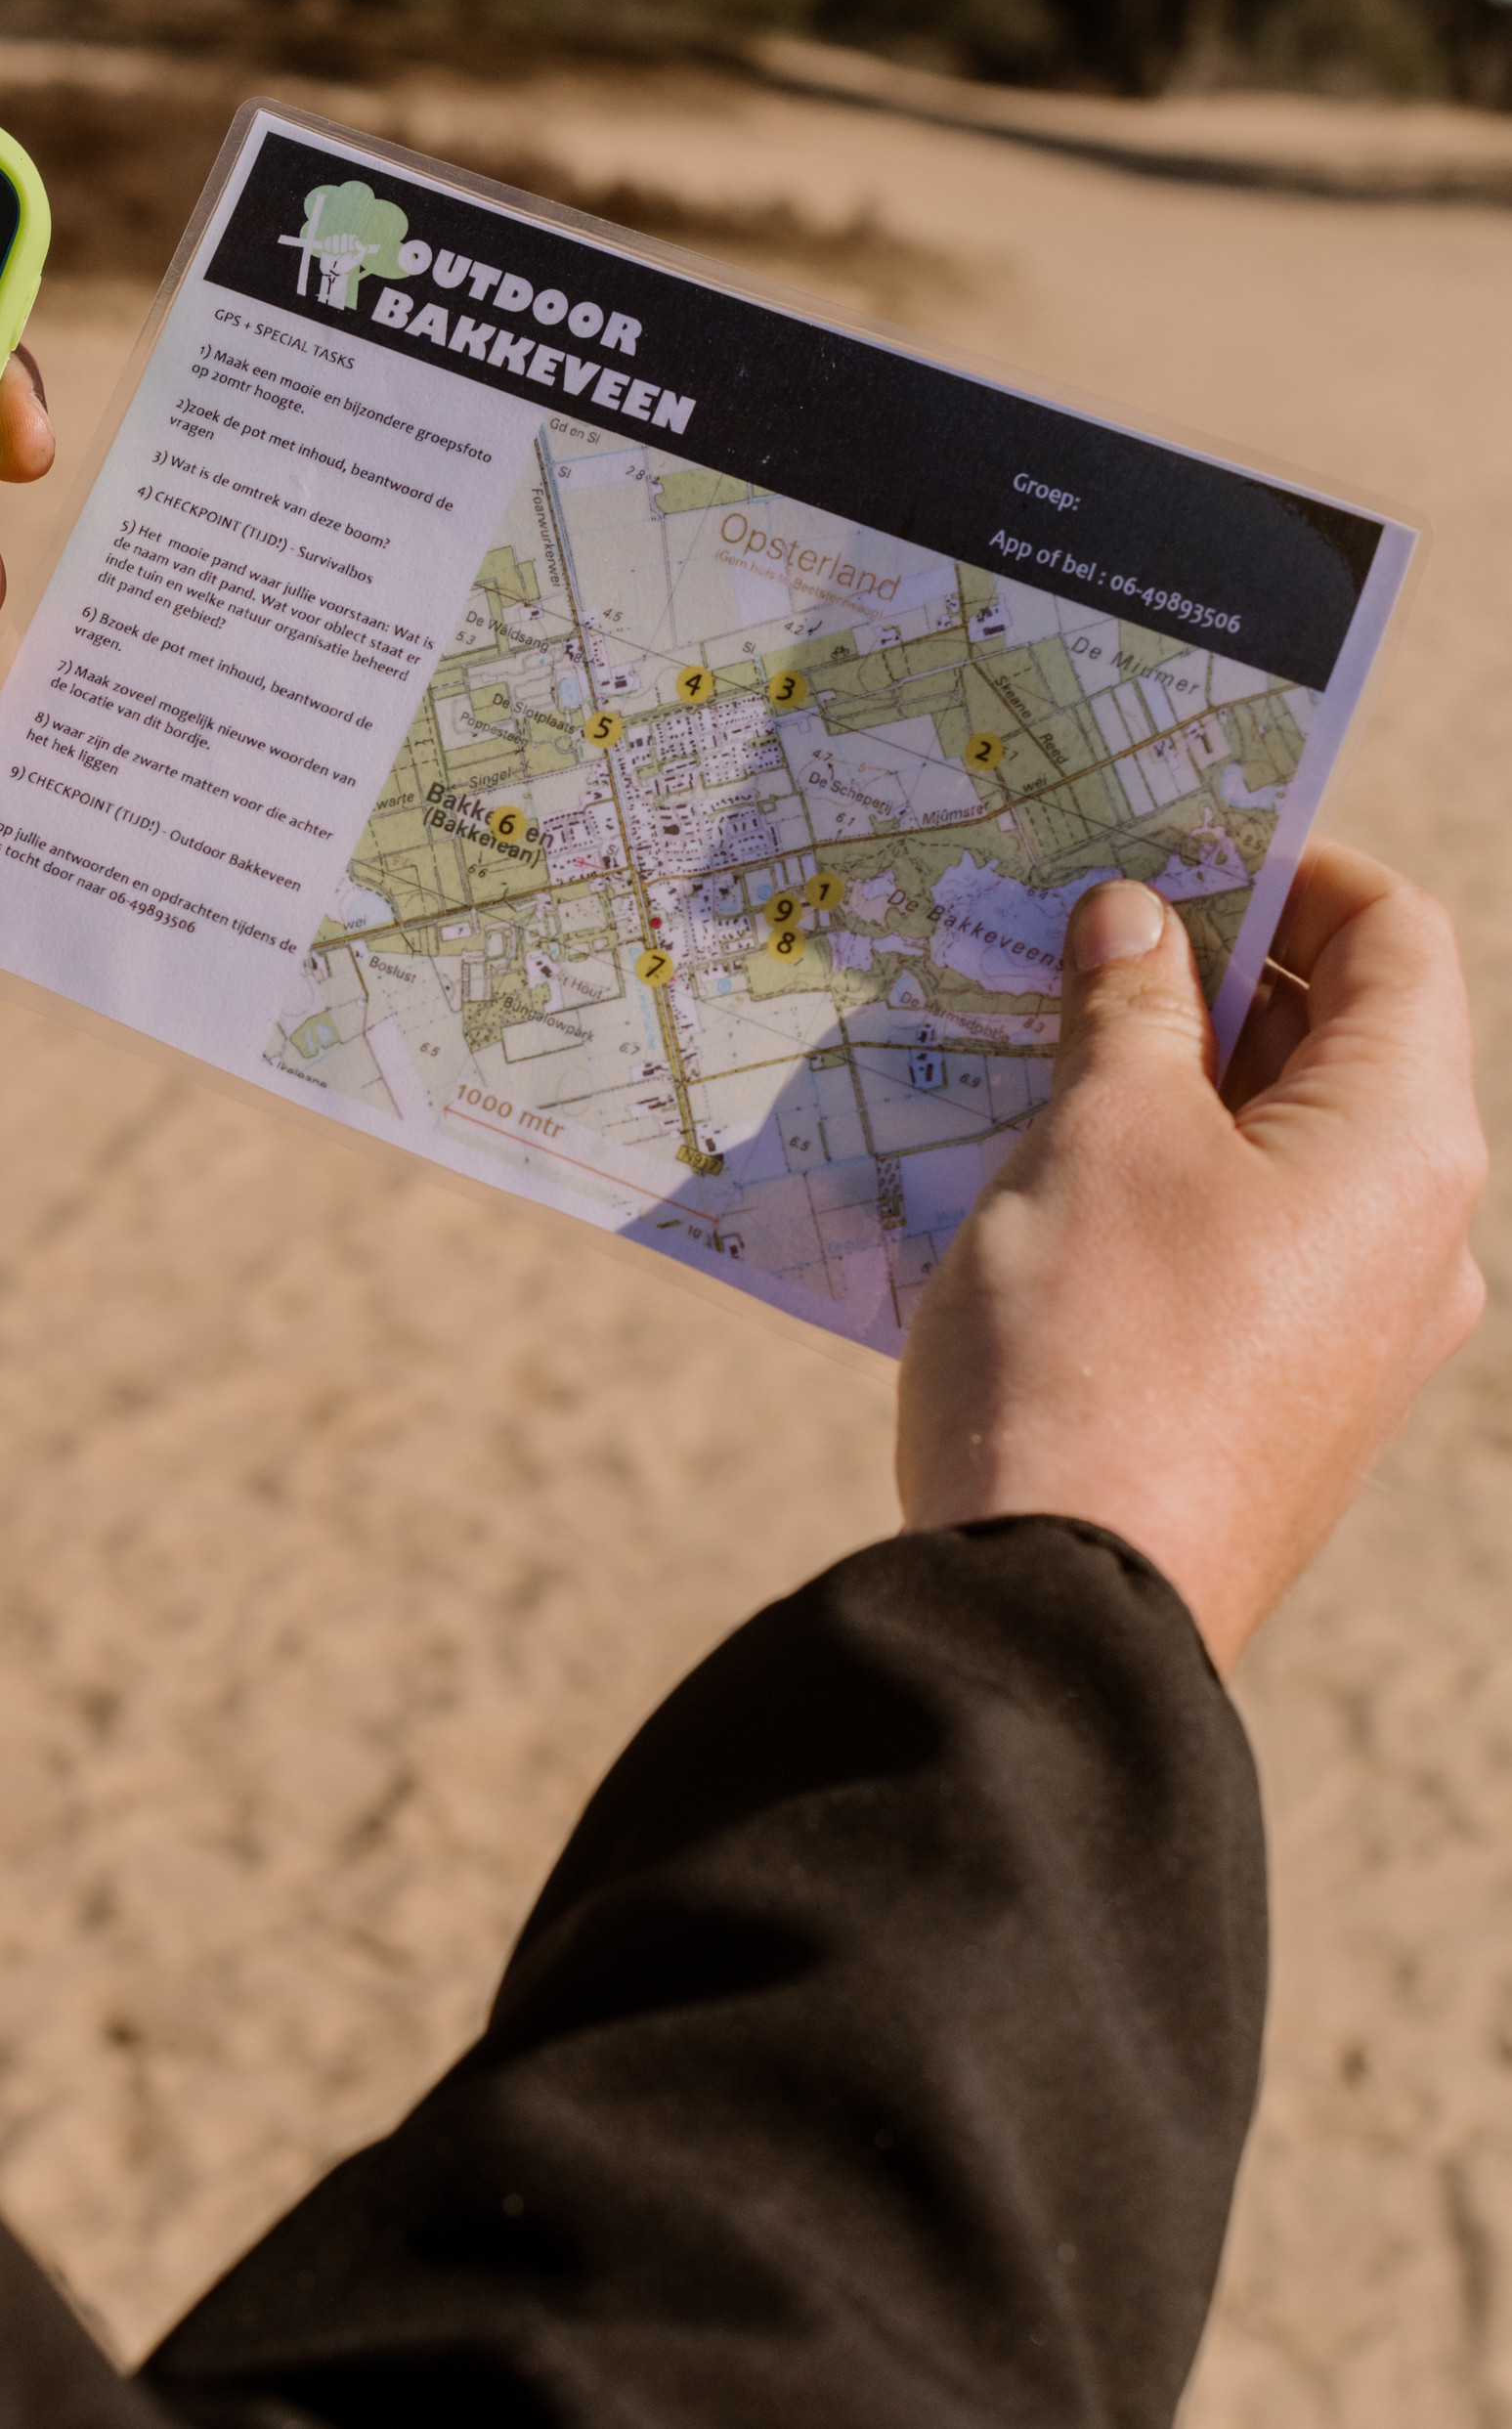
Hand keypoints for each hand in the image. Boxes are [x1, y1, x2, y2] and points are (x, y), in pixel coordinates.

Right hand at [897, 848, 1485, 1668]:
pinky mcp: (1285, 1398)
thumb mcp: (1096, 1136)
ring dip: (1164, 1080)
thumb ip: (1126, 1008)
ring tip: (1032, 1056)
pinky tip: (1043, 1182)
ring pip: (1275, 1147)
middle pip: (1334, 1042)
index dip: (1285, 866)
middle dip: (1202, 974)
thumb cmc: (1093, 1341)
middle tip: (1065, 942)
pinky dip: (1159, 1180)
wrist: (1070, 1603)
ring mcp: (1358, 1329)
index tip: (1159, 848)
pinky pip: (1241, 1242)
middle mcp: (1417, 1233)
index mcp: (1407, 1142)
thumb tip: (1134, 920)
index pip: (1393, 937)